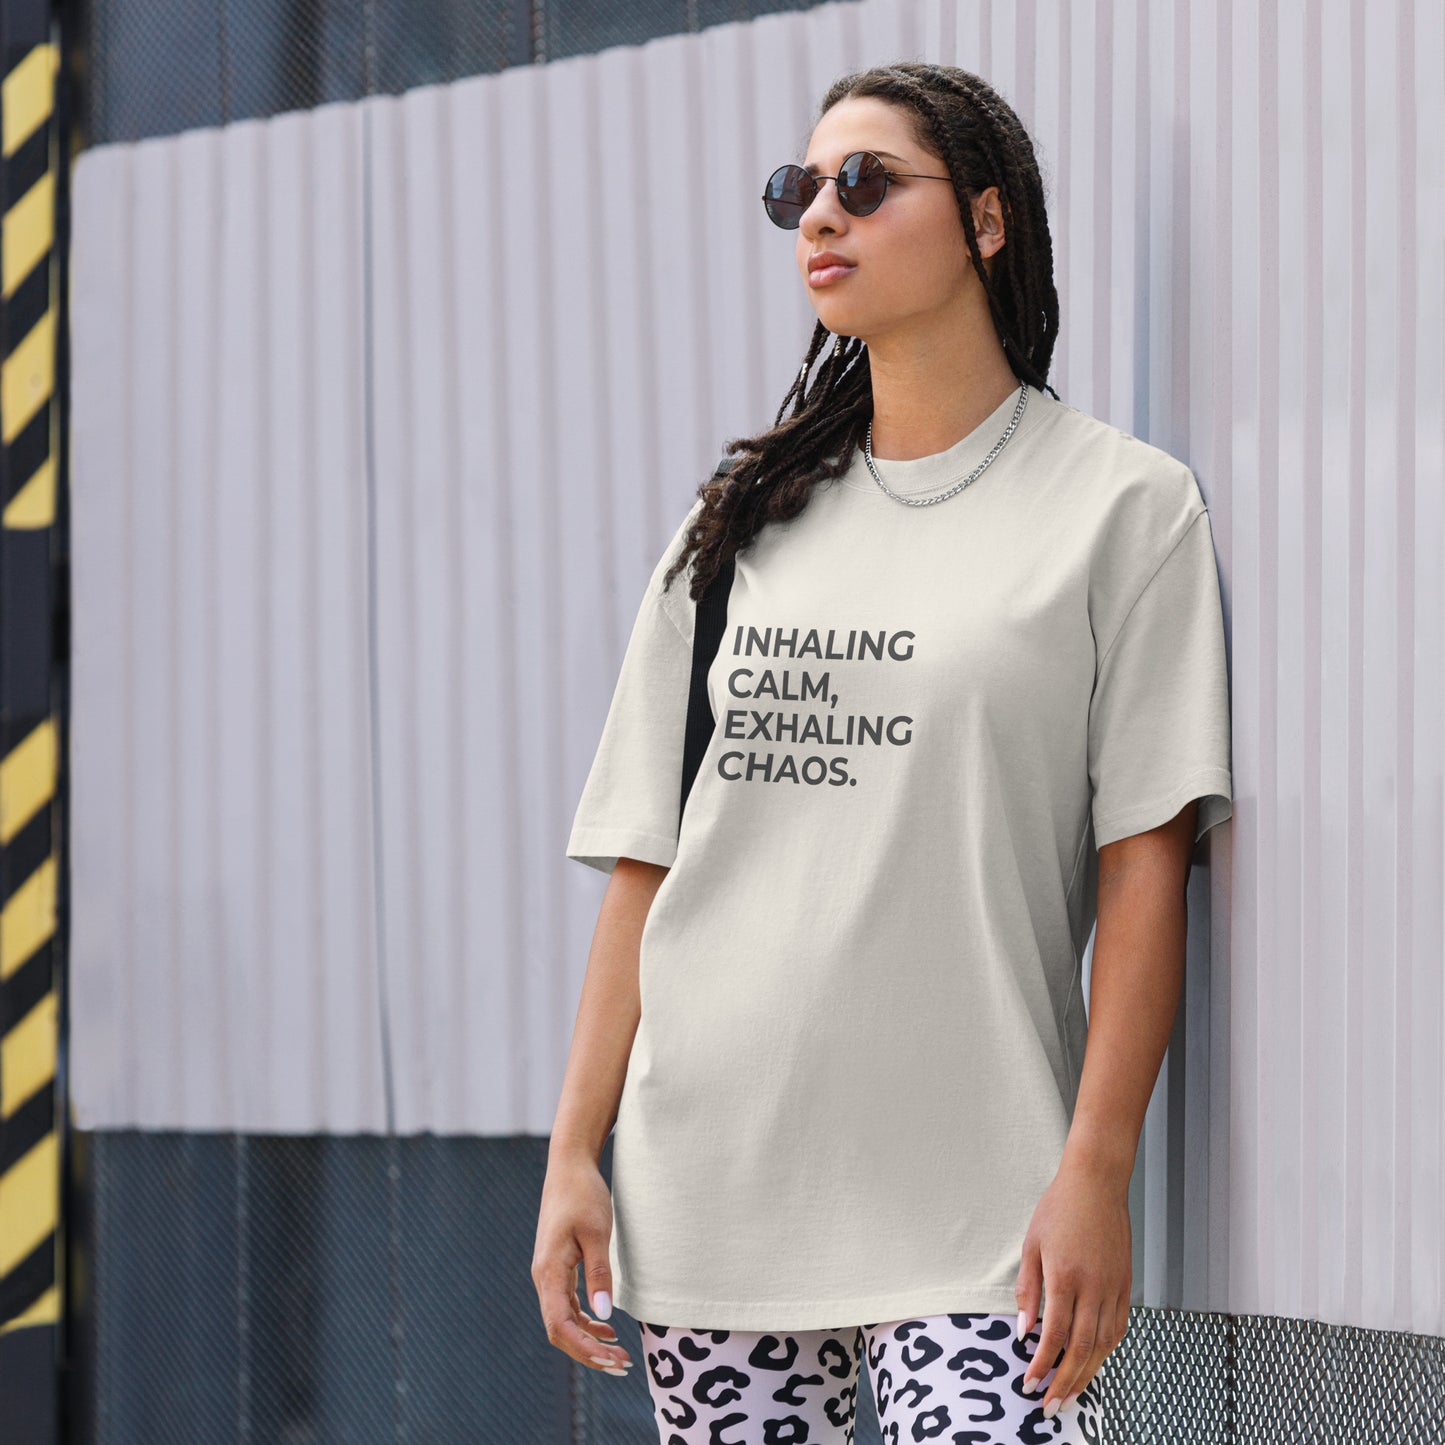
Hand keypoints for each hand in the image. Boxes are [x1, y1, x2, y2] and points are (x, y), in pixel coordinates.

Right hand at [531, 1153, 634, 1376]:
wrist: (569, 1166)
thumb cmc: (583, 1194)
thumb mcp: (597, 1232)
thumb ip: (599, 1273)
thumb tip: (605, 1314)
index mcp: (549, 1271)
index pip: (560, 1325)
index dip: (584, 1348)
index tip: (612, 1359)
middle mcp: (543, 1277)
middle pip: (560, 1330)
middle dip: (588, 1353)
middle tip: (622, 1365)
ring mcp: (548, 1273)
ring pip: (563, 1320)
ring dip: (588, 1340)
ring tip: (619, 1354)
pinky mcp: (557, 1267)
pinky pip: (567, 1305)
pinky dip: (585, 1321)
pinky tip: (607, 1328)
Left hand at [1014, 1155, 1131, 1416]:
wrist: (1096, 1184)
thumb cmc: (1058, 1209)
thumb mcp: (1032, 1244)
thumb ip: (1028, 1289)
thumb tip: (1025, 1331)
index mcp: (1065, 1276)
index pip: (1055, 1335)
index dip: (1042, 1364)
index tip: (1029, 1383)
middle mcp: (1093, 1287)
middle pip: (1082, 1349)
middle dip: (1065, 1382)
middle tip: (1049, 1406)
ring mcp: (1114, 1288)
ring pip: (1104, 1345)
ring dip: (1087, 1374)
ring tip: (1070, 1394)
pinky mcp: (1126, 1285)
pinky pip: (1118, 1328)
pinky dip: (1106, 1351)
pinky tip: (1094, 1362)